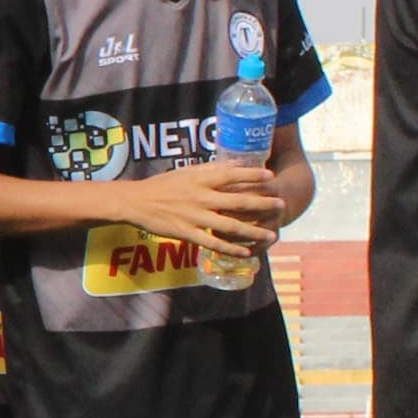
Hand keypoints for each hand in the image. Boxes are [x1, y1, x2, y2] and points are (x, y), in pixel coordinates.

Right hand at [126, 159, 280, 256]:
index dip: (253, 175)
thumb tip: (232, 165)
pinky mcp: (187, 233)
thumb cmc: (162, 185)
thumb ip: (209, 170)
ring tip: (271, 234)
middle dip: (263, 204)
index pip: (232, 175)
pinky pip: (213, 243)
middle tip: (281, 205)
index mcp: (201, 179)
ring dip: (254, 231)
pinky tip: (246, 252)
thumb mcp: (186, 171)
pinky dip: (231, 249)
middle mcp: (202, 197)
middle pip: (239, 201)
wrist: (136, 202)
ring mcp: (195, 217)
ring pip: (231, 226)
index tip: (271, 176)